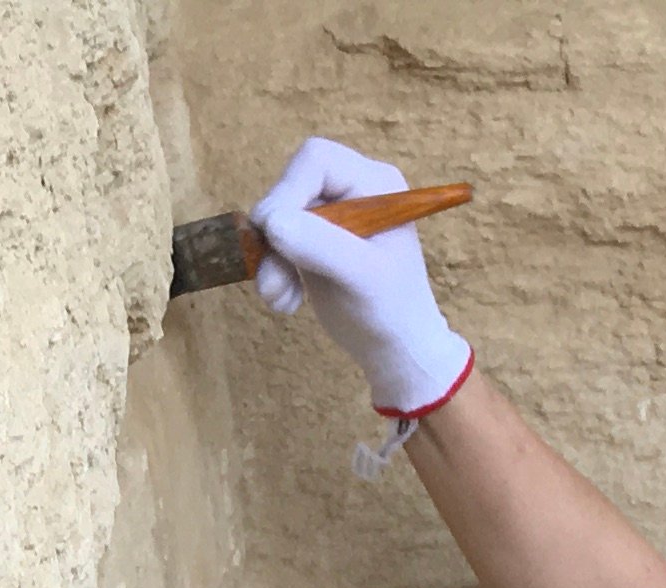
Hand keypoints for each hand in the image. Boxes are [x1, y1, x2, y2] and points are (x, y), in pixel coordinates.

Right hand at [249, 134, 474, 416]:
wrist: (396, 349)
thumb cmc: (391, 311)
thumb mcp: (360, 277)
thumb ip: (319, 244)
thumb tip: (270, 221)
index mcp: (374, 183)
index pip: (316, 160)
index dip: (287, 191)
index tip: (272, 233)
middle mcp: (350, 190)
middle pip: (290, 188)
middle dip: (276, 236)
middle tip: (272, 282)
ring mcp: (330, 214)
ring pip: (277, 217)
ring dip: (269, 260)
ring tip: (280, 299)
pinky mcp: (313, 239)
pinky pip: (276, 240)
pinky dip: (273, 269)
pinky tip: (287, 300)